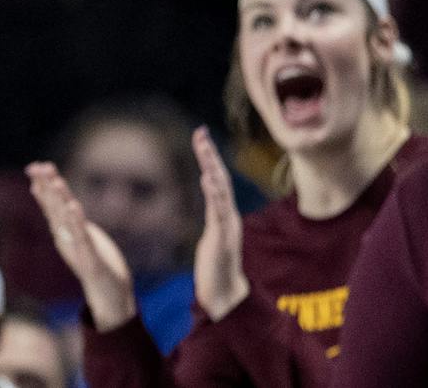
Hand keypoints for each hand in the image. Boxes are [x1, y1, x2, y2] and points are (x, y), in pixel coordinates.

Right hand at [26, 161, 137, 331]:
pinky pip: (82, 238)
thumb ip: (72, 222)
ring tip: (54, 180)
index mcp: (64, 233)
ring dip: (59, 200)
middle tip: (37, 166)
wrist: (110, 300)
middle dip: (46, 187)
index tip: (35, 166)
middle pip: (54, 209)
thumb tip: (64, 204)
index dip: (43, 186)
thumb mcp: (83, 239)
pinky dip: (76, 222)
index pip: (51, 205)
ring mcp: (77, 249)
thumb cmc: (98, 267)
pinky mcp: (90, 260)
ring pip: (65, 221)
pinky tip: (73, 206)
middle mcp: (66, 239)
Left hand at [192, 127, 249, 321]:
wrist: (225, 295)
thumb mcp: (211, 234)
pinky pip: (218, 213)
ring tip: (204, 148)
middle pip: (220, 179)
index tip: (200, 135)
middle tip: (200, 133)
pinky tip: (207, 179)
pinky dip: (213, 194)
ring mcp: (226, 226)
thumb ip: (213, 212)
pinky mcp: (222, 239)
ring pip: (220, 191)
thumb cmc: (216, 266)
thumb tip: (208, 190)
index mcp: (223, 214)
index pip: (216, 178)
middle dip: (210, 155)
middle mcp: (228, 215)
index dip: (209, 157)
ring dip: (212, 168)